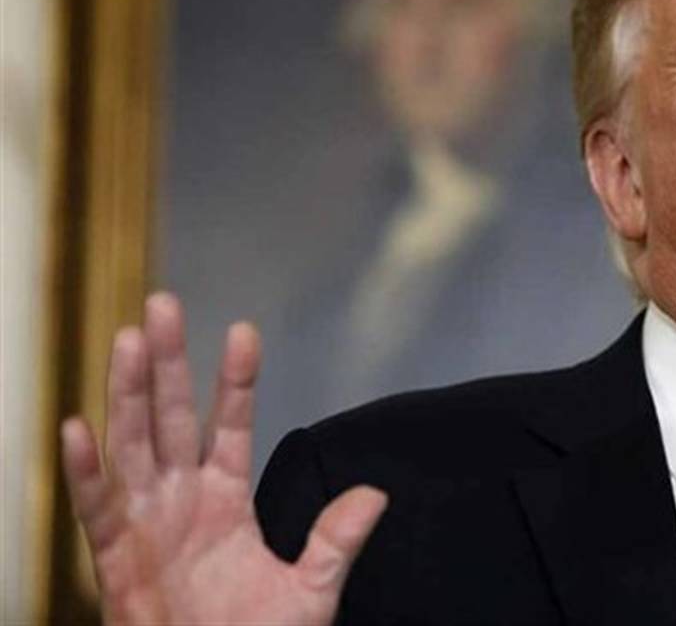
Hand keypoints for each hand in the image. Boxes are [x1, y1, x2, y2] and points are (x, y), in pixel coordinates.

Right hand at [61, 292, 386, 624]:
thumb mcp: (310, 593)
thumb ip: (335, 543)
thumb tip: (376, 495)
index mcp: (227, 497)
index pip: (233, 424)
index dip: (237, 380)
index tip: (243, 332)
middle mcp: (182, 497)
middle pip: (173, 416)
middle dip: (169, 362)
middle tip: (164, 305)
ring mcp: (146, 521)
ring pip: (133, 443)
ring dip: (129, 392)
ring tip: (130, 340)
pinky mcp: (114, 556)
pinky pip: (96, 507)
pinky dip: (83, 470)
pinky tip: (77, 429)